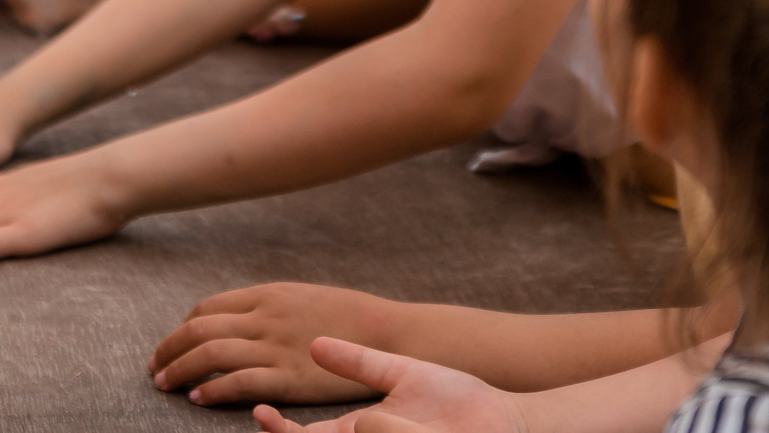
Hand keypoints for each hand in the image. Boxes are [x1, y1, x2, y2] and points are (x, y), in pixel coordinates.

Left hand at [152, 283, 405, 405]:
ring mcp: (275, 347)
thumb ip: (271, 307)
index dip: (183, 327)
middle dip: (169, 349)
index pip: (209, 308)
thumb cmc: (350, 317)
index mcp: (269, 295)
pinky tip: (199, 398)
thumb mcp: (304, 298)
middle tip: (155, 368)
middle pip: (199, 329)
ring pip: (209, 354)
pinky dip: (211, 389)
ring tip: (165, 385)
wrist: (388, 334)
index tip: (174, 344)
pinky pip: (237, 382)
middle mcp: (266, 317)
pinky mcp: (288, 378)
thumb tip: (241, 319)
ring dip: (179, 369)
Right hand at [249, 339, 528, 432]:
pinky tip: (411, 428)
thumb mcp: (403, 375)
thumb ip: (361, 361)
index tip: (262, 413)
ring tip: (391, 421)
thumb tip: (314, 344)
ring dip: (376, 432)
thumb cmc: (457, 402)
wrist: (507, 422)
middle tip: (273, 423)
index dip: (279, 431)